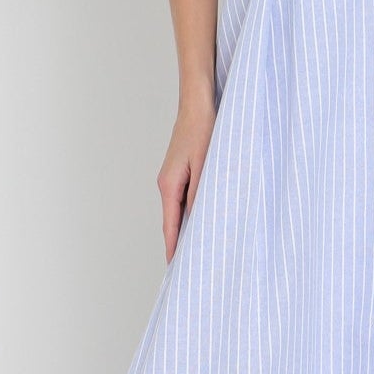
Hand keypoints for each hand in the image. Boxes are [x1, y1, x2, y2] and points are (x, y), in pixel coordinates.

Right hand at [158, 99, 216, 263]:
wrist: (198, 104)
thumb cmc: (203, 130)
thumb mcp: (206, 165)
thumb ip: (201, 194)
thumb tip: (199, 220)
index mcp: (169, 185)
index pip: (170, 225)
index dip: (173, 248)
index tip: (175, 268)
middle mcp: (167, 184)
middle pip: (172, 221)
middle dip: (179, 244)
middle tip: (189, 268)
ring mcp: (173, 178)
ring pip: (178, 210)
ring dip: (186, 228)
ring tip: (197, 250)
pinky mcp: (181, 172)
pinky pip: (183, 199)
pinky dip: (190, 213)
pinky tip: (201, 220)